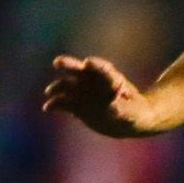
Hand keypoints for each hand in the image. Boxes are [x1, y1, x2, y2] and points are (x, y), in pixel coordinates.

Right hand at [42, 55, 161, 136]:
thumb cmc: (135, 111)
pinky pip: (62, 103)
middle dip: (68, 65)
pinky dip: (54, 104)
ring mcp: (83, 92)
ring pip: (66, 85)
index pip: (101, 68)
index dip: (95, 65)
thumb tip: (113, 108)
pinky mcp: (76, 105)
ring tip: (50, 92)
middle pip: (78, 69)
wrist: (129, 120)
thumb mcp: (133, 112)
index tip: (88, 63)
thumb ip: (122, 109)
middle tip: (58, 62)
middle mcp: (93, 81)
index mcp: (110, 78)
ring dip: (57, 87)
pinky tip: (48, 108)